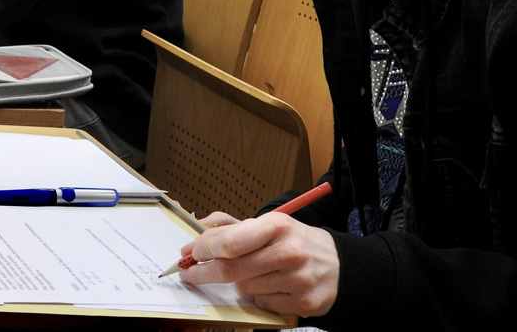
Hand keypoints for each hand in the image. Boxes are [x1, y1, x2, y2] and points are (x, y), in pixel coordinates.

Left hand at [178, 213, 338, 317]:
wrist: (337, 265)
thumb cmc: (293, 241)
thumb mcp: (267, 224)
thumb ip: (232, 225)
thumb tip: (200, 226)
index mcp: (277, 226)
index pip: (230, 242)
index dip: (204, 248)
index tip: (190, 252)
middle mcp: (289, 252)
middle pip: (231, 269)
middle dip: (204, 272)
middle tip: (190, 273)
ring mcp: (298, 280)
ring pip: (244, 288)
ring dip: (237, 283)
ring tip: (249, 273)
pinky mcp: (304, 302)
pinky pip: (262, 304)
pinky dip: (257, 297)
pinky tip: (268, 286)